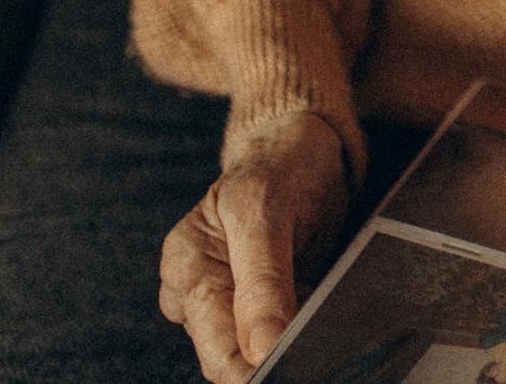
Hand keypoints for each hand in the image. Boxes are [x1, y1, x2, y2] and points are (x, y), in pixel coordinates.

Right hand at [159, 110, 347, 382]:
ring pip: (256, 349)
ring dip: (290, 341)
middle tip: (316, 346)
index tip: (292, 366)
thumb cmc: (277, 166)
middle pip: (233, 357)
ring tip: (317, 307)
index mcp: (188, 267)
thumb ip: (262, 282)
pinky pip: (277, 331)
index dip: (254, 369)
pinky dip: (300, 327)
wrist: (298, 144)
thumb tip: (261, 349)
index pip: (216, 349)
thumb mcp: (265, 212)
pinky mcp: (260, 299)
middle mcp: (198, 289)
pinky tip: (316, 304)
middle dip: (272, 358)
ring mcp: (227, 295)